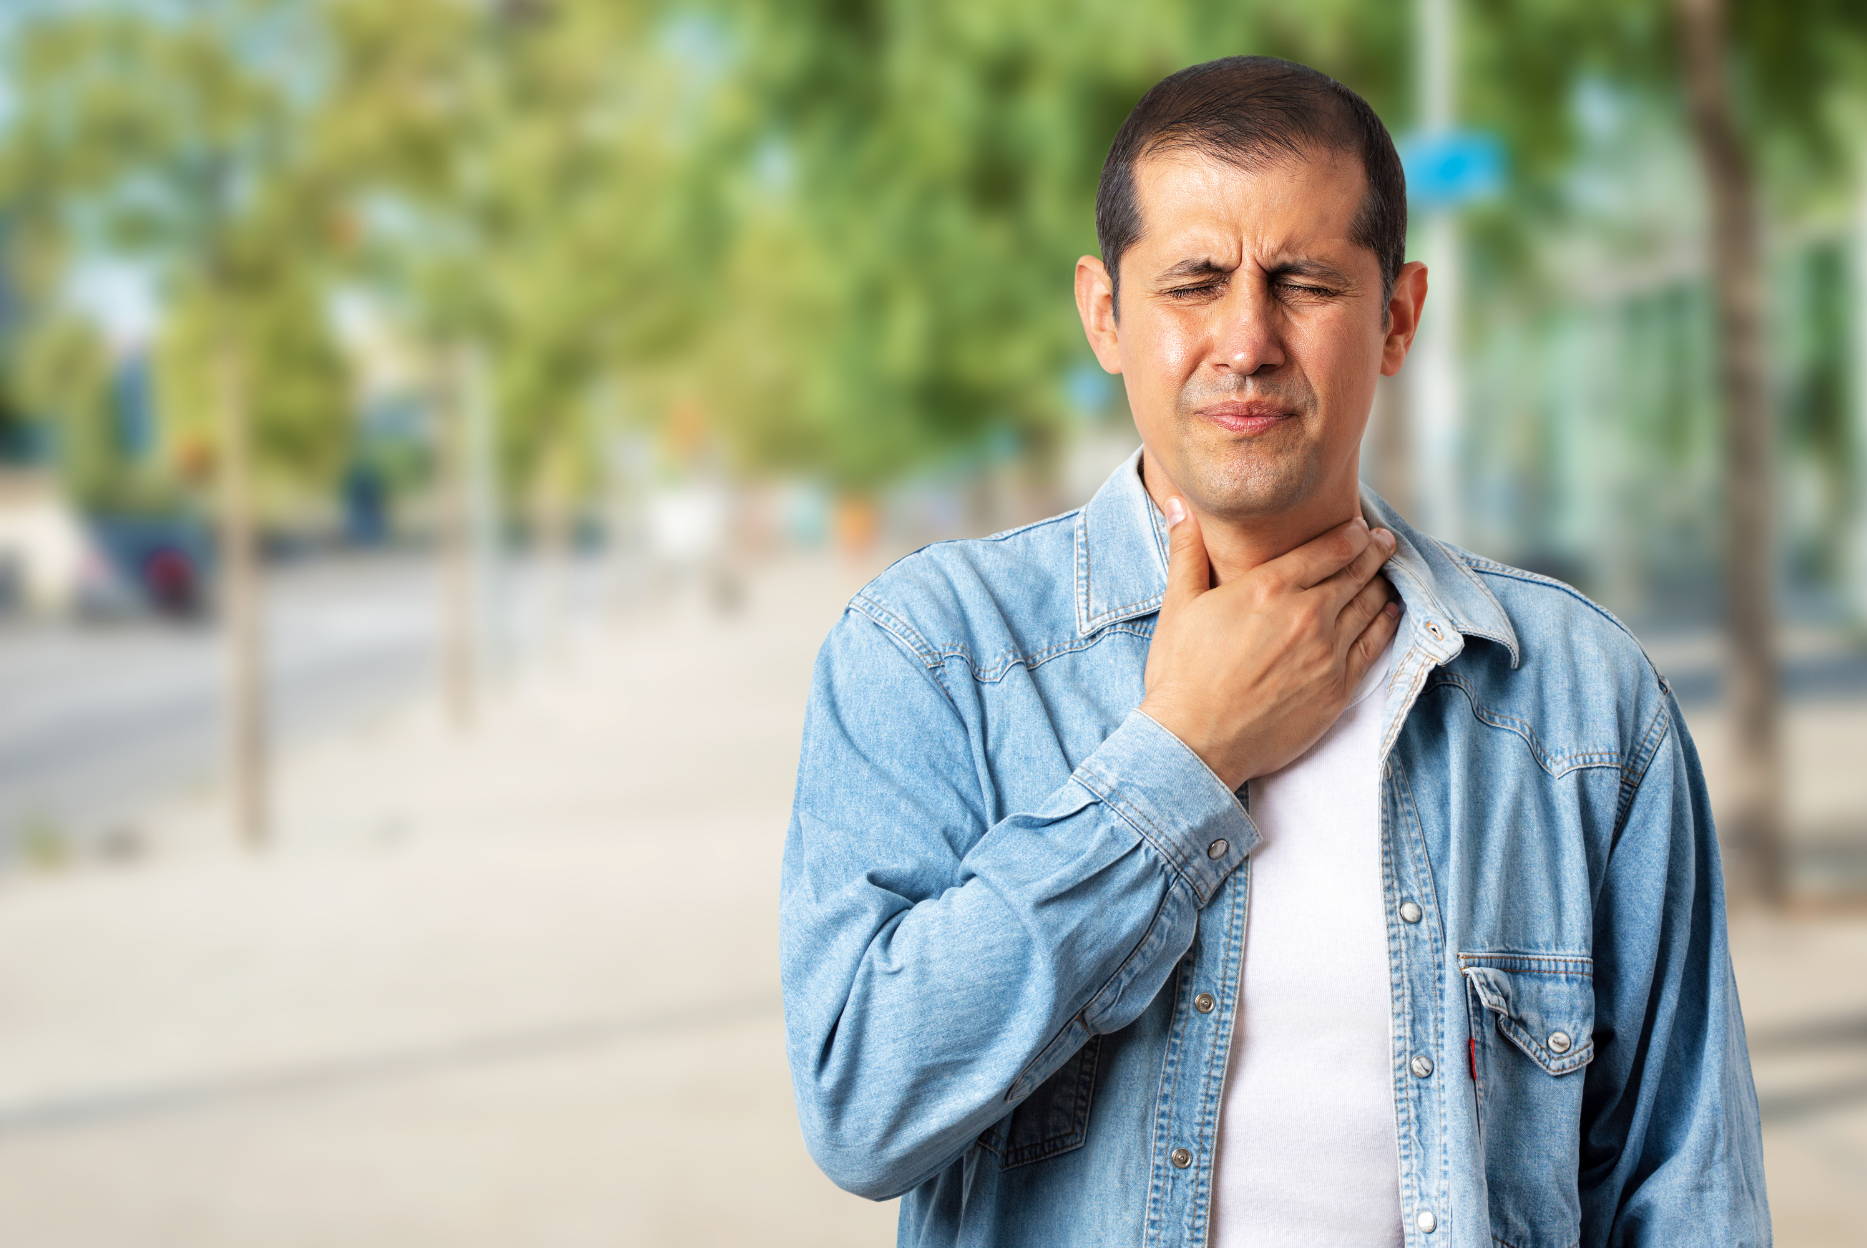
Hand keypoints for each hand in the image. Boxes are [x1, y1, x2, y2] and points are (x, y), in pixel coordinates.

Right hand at [1136, 501, 1400, 789]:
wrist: (1196, 742)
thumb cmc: (1181, 675)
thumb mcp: (1178, 606)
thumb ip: (1186, 551)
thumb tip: (1180, 504)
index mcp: (1268, 587)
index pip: (1328, 548)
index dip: (1350, 533)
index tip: (1359, 526)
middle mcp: (1306, 614)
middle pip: (1356, 571)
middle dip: (1374, 551)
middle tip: (1384, 541)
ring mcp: (1328, 652)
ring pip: (1371, 604)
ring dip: (1382, 583)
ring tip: (1387, 572)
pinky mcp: (1339, 687)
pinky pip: (1376, 644)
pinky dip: (1387, 622)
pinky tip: (1390, 612)